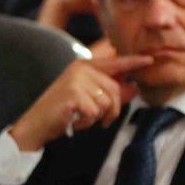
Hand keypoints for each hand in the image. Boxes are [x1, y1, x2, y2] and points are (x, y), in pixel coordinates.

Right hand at [9, 55, 154, 151]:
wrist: (35, 125)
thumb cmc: (61, 113)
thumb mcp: (89, 100)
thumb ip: (110, 93)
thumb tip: (134, 89)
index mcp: (83, 66)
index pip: (114, 63)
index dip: (133, 62)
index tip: (150, 60)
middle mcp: (81, 70)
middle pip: (115, 89)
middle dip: (112, 109)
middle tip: (100, 120)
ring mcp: (76, 81)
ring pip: (107, 102)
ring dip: (98, 117)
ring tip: (81, 118)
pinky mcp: (73, 95)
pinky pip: (95, 112)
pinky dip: (87, 122)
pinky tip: (75, 120)